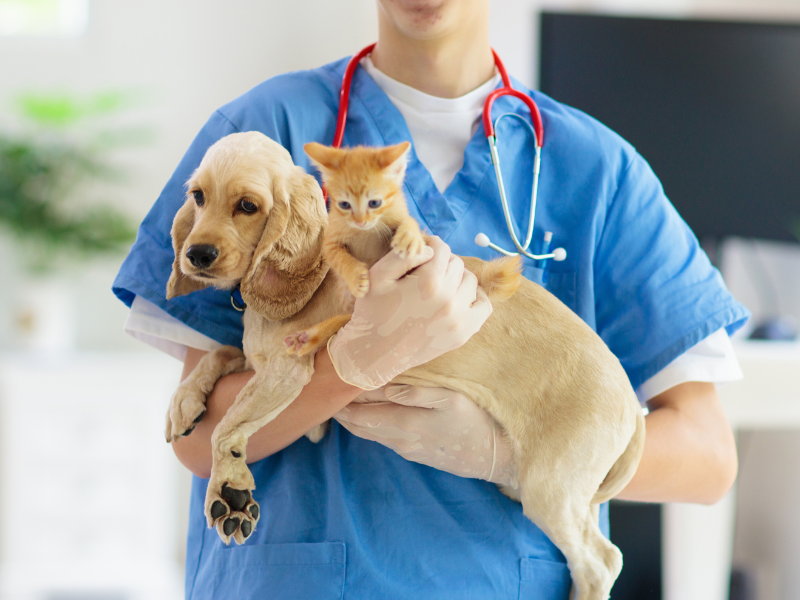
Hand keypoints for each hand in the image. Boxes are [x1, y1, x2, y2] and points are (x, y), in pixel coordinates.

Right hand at [327, 236, 492, 389]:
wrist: (375, 354)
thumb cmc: (372, 312)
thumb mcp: (377, 276)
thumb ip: (404, 255)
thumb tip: (430, 247)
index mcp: (428, 282)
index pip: (441, 248)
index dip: (430, 245)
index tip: (420, 252)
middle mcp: (449, 299)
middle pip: (456, 264)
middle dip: (442, 263)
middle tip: (425, 271)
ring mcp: (459, 319)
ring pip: (470, 281)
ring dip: (456, 278)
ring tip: (439, 285)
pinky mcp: (463, 334)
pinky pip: (483, 306)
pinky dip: (474, 297)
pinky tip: (458, 298)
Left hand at [334, 385, 517, 487]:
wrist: (492, 456)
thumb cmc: (473, 422)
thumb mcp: (449, 399)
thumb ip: (414, 392)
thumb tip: (383, 385)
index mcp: (404, 423)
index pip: (361, 411)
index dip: (343, 397)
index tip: (330, 380)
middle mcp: (398, 439)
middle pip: (357, 425)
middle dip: (340, 410)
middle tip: (325, 391)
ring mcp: (404, 448)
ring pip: (367, 434)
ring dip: (351, 418)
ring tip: (339, 400)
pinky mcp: (412, 453)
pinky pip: (380, 438)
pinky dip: (366, 425)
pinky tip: (366, 414)